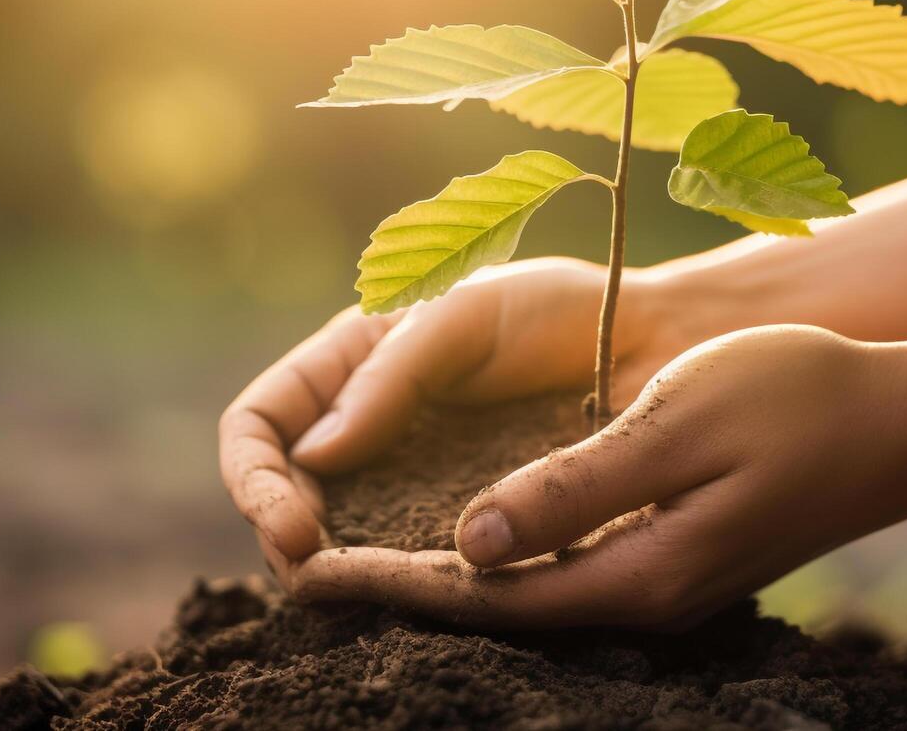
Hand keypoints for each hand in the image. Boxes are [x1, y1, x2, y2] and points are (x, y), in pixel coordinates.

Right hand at [218, 257, 728, 584]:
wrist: (650, 345)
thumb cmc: (558, 312)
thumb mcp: (461, 315)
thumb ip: (388, 376)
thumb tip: (315, 457)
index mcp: (349, 367)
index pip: (262, 425)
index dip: (256, 477)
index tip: (292, 522)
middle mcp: (368, 429)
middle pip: (286, 496)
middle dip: (286, 537)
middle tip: (318, 572)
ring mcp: (412, 482)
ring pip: (340, 539)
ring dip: (335, 571)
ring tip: (355, 591)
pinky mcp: (465, 523)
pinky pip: (412, 562)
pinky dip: (399, 583)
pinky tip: (415, 594)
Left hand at [285, 324, 906, 628]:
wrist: (906, 423)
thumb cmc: (797, 400)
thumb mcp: (676, 423)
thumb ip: (572, 487)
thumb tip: (469, 543)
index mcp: (634, 572)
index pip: (480, 594)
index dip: (388, 581)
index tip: (305, 568)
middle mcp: (643, 597)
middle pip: (494, 610)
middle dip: (399, 590)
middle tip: (306, 567)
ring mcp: (666, 585)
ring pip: (528, 596)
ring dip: (445, 579)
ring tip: (364, 555)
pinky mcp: (680, 561)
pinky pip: (568, 575)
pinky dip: (504, 561)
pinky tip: (472, 537)